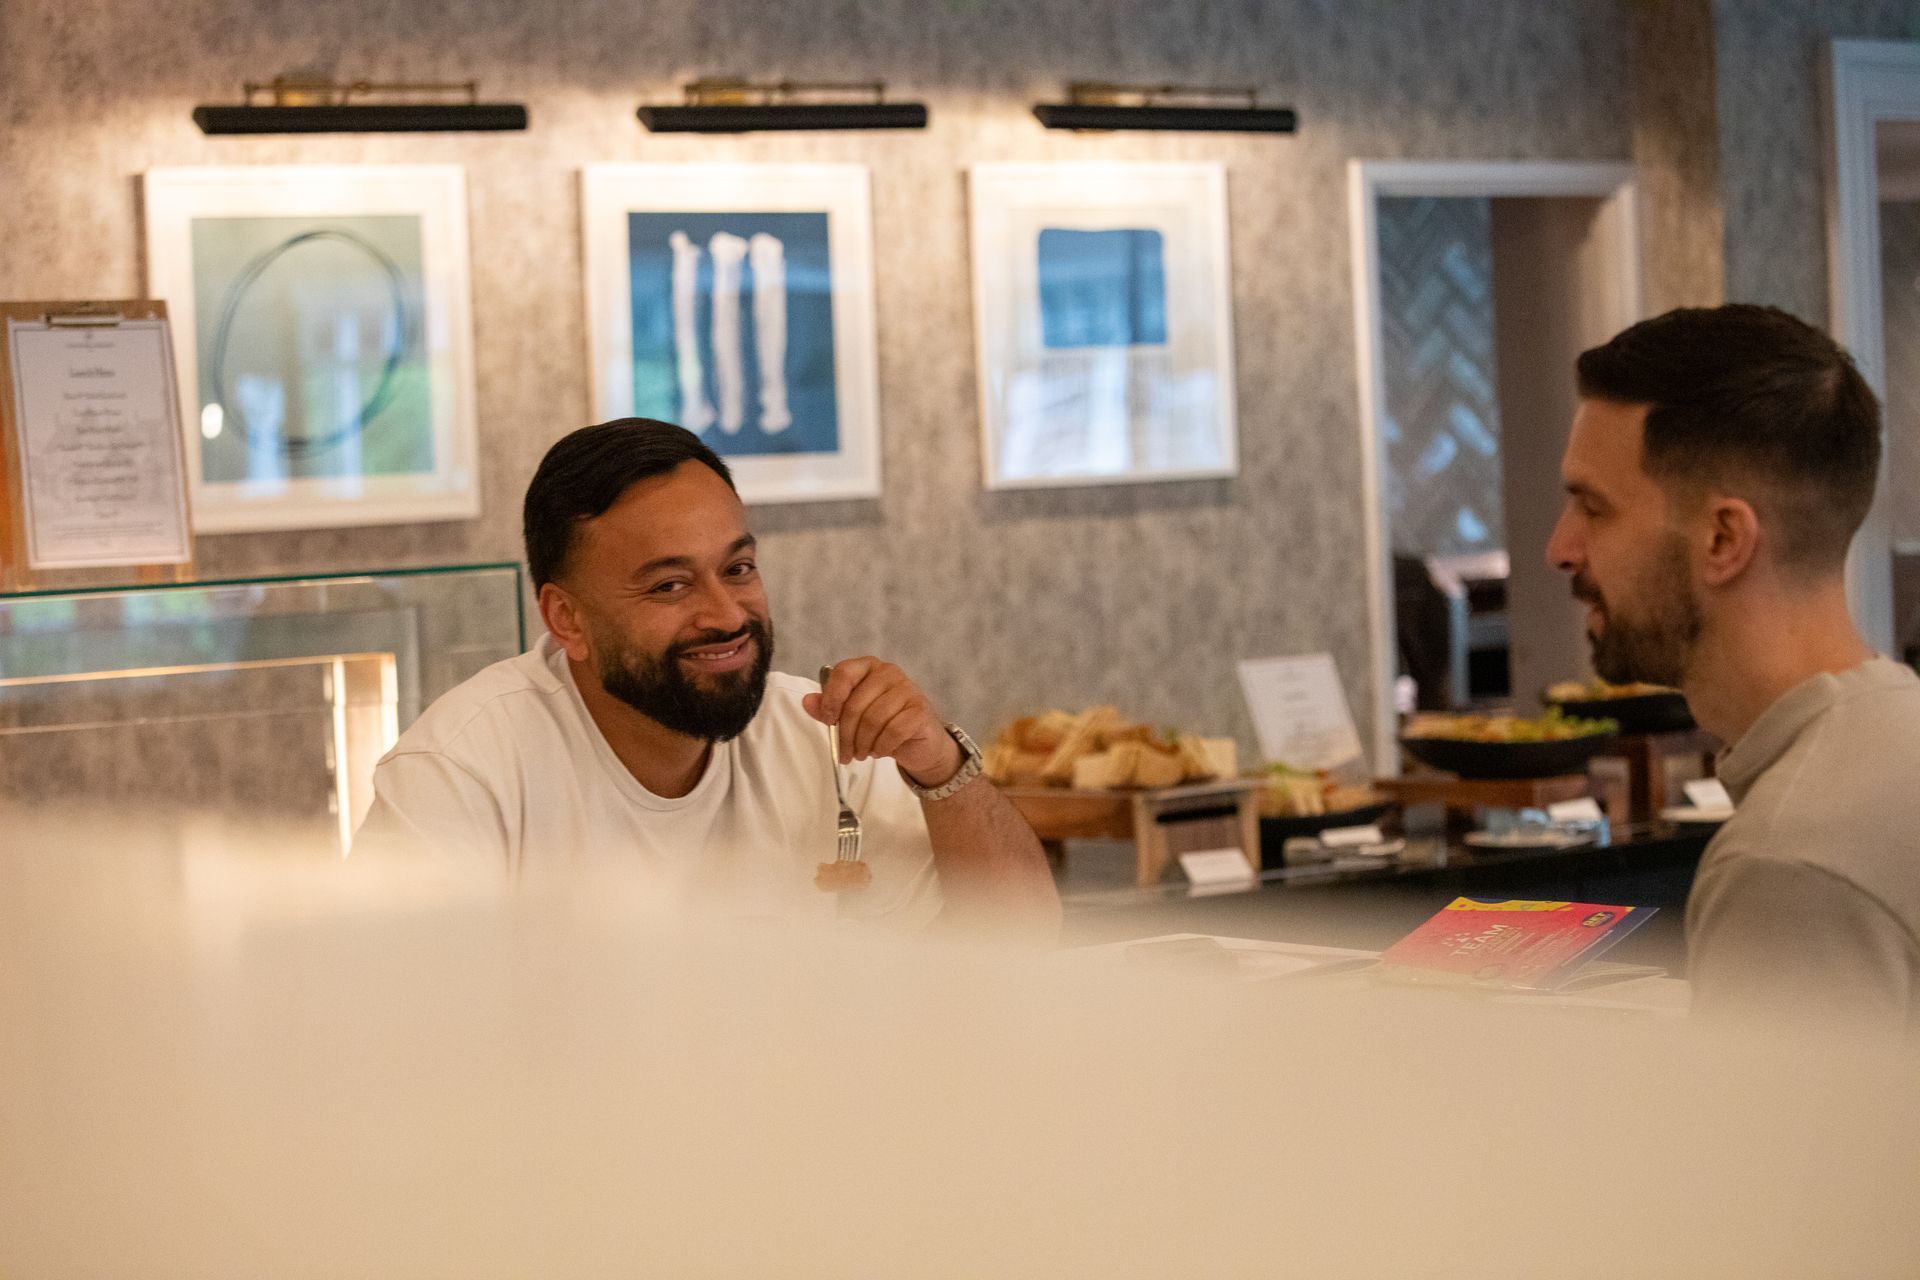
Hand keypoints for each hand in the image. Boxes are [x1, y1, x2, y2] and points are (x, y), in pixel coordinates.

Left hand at [804, 657, 962, 788]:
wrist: (919, 743)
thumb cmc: (883, 725)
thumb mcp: (852, 717)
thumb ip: (830, 708)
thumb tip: (807, 701)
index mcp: (868, 667)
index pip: (843, 672)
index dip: (831, 698)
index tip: (828, 721)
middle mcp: (889, 672)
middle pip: (856, 703)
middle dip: (846, 734)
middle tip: (845, 753)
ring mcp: (908, 689)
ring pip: (873, 720)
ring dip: (863, 744)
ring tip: (861, 753)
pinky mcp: (920, 710)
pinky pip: (893, 730)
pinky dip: (882, 746)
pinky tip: (880, 751)